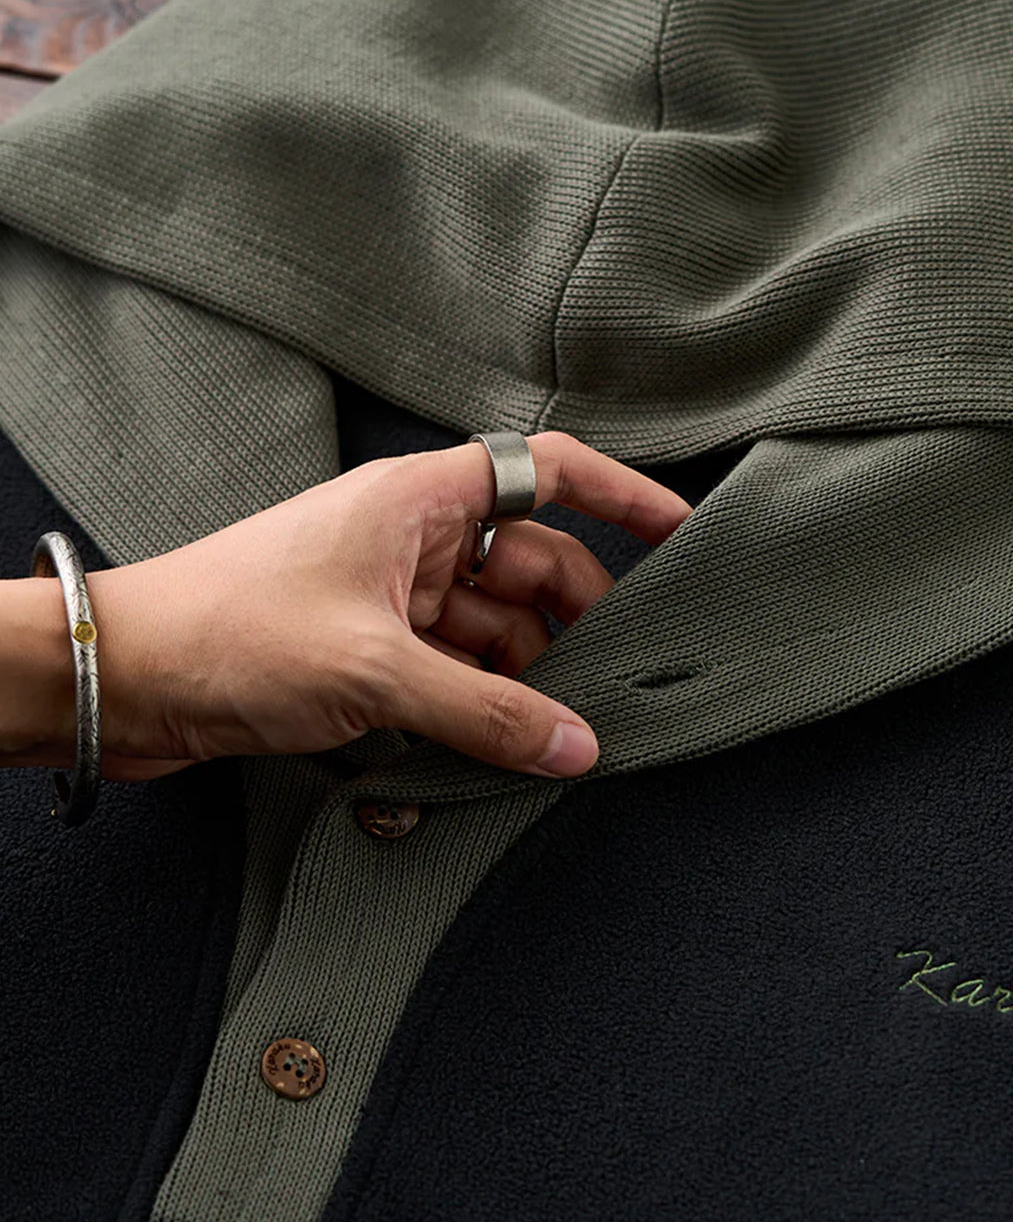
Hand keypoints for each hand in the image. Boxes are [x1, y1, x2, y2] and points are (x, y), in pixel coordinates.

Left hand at [20, 432, 693, 783]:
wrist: (126, 679)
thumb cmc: (233, 633)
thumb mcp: (376, 672)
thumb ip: (486, 711)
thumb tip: (576, 746)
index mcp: (419, 501)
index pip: (546, 470)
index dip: (620, 495)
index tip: (678, 533)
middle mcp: (411, 539)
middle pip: (530, 565)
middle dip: (575, 622)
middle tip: (617, 685)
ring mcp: (389, 596)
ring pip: (492, 628)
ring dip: (525, 678)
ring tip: (558, 735)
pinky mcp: (365, 651)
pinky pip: (450, 671)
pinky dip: (477, 706)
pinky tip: (495, 751)